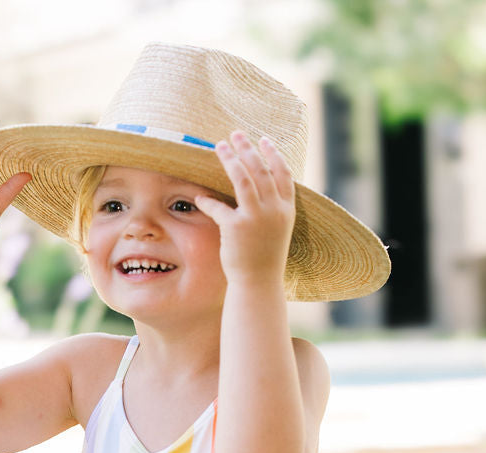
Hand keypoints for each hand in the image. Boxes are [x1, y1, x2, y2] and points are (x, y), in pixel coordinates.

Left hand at [193, 132, 294, 286]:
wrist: (259, 285)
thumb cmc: (265, 260)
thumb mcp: (276, 231)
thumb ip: (272, 208)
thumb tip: (261, 188)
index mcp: (286, 210)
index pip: (283, 173)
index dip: (273, 154)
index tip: (263, 139)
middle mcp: (274, 210)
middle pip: (260, 169)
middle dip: (247, 148)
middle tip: (236, 133)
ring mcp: (256, 218)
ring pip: (242, 178)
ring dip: (230, 159)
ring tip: (219, 145)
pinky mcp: (236, 228)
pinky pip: (218, 207)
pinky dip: (207, 201)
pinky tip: (199, 197)